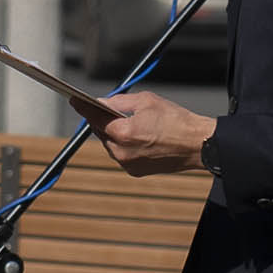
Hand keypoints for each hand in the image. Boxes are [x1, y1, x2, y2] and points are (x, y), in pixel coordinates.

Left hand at [71, 90, 214, 176]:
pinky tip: (140, 137)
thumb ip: (119, 102)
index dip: (83, 107)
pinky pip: (121, 154)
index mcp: (123, 133)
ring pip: (110, 144)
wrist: (197, 144)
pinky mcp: (135, 171)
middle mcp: (122, 152)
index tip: (75, 101)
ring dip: (115, 134)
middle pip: (101, 132)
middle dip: (104, 121)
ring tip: (131, 124)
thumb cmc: (176, 120)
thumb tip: (102, 103)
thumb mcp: (146, 101)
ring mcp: (128, 164)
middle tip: (112, 110)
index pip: (94, 118)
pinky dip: (124, 145)